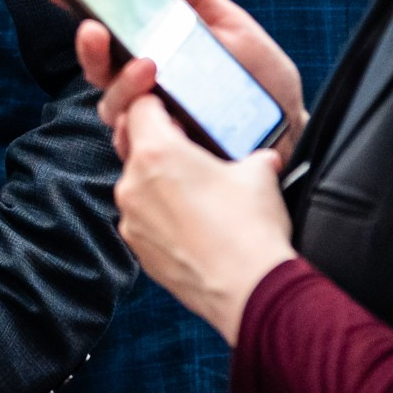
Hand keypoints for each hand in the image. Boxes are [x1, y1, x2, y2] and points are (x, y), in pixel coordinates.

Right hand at [42, 0, 305, 162]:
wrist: (293, 127)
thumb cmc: (262, 80)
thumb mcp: (237, 29)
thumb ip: (205, 0)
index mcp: (154, 52)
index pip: (107, 31)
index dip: (74, 8)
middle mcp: (146, 88)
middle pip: (97, 71)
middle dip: (89, 49)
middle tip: (94, 29)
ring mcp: (154, 121)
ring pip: (112, 107)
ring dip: (122, 85)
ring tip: (147, 67)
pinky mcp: (167, 153)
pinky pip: (140, 143)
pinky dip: (145, 126)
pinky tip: (167, 113)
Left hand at [76, 21, 296, 343]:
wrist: (252, 292)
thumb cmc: (254, 229)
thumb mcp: (261, 171)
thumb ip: (250, 152)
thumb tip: (261, 154)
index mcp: (156, 153)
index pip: (139, 105)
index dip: (156, 100)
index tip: (171, 103)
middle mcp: (132, 184)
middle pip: (131, 143)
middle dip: (155, 138)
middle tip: (187, 143)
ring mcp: (131, 220)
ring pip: (136, 183)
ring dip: (158, 179)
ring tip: (196, 187)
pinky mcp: (139, 250)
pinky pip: (143, 217)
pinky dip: (161, 213)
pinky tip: (193, 221)